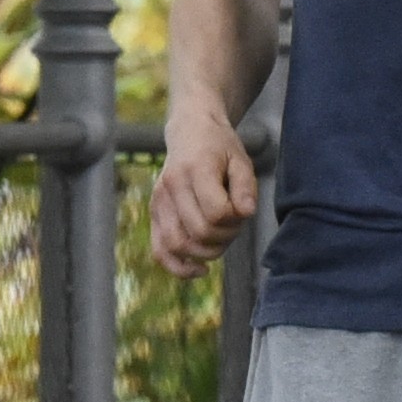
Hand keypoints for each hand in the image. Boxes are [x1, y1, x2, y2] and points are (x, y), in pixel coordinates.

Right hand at [150, 104, 259, 275]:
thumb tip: (246, 213)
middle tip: (235, 224)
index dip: (235, 220)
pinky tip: (199, 269)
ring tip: (221, 240)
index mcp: (195, 169)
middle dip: (225, 237)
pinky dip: (178, 267)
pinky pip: (160, 250)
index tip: (242, 210)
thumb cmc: (220, 148)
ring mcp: (159, 201)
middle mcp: (172, 186)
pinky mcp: (154, 213)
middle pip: (199, 232)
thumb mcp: (241, 160)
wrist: (190, 132)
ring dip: (207, 252)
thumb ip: (246, 187)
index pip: (216, 212)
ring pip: (179, 245)